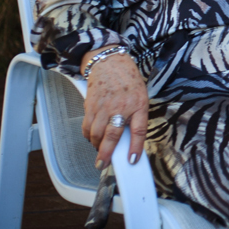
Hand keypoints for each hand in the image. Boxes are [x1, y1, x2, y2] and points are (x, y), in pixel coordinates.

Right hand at [82, 49, 148, 167]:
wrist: (110, 63)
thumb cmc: (128, 82)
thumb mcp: (141, 99)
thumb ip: (137, 118)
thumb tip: (130, 141)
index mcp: (138, 104)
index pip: (139, 130)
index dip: (135, 147)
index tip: (132, 160)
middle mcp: (120, 106)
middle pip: (111, 135)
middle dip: (106, 154)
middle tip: (102, 165)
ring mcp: (103, 106)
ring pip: (96, 133)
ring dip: (96, 146)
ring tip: (100, 152)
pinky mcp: (90, 106)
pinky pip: (87, 126)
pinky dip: (88, 136)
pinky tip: (93, 138)